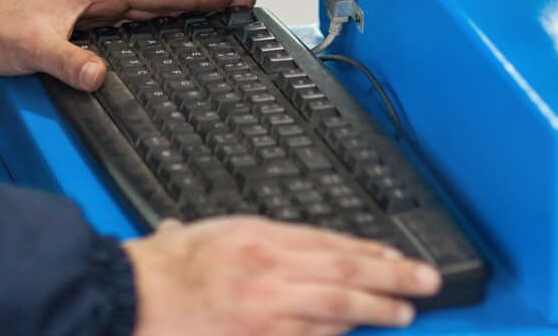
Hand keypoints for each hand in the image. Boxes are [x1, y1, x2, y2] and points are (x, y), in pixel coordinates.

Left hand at [0, 0, 252, 90]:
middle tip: (239, 9)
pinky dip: (154, 24)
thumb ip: (70, 62)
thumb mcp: (35, 47)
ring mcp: (90, 3)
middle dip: (201, 2)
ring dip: (179, 11)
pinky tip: (163, 37)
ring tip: (214, 20)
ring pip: (146, 7)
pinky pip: (128, 19)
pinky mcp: (79, 18)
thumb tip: (101, 77)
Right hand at [127, 216, 440, 334]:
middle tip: (426, 281)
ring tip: (403, 311)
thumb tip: (266, 239)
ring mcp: (268, 309)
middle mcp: (270, 270)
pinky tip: (355, 333)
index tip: (396, 255)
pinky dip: (336, 335)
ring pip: (337, 309)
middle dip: (393, 276)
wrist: (131, 297)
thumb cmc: (163, 268)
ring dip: (375, 310)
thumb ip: (242, 235)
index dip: (370, 250)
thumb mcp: (209, 231)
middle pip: (347, 272)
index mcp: (260, 236)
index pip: (331, 241)